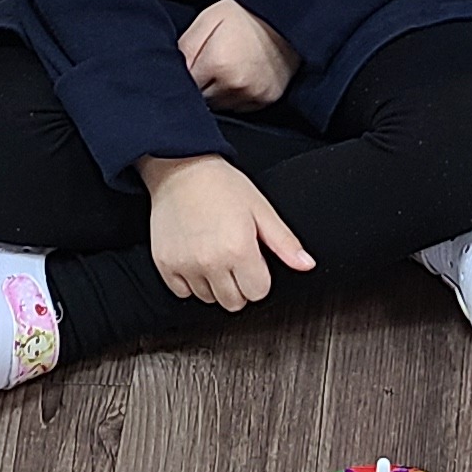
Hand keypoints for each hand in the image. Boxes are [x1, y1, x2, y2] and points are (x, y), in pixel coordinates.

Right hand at [141, 153, 313, 308]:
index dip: (259, 277)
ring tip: (213, 254)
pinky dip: (190, 282)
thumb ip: (284, 242)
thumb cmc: (221, 185)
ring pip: (208, 299)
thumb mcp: (261, 209)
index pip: (258, 293)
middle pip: (234, 303)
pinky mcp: (164, 264)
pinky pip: (182, 293)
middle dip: (239, 286)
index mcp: (239, 249)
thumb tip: (306, 264)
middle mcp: (211, 262)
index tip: (253, 261)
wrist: (180, 168)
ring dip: (214, 284)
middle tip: (234, 259)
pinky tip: (195, 258)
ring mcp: (185, 265)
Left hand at [179, 0, 301, 112]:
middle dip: (202, 84)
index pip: (187, 86)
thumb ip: (185, 48)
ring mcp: (253, 95)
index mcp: (217, 64)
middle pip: (203, 99)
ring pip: (220, 106)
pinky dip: (236, 96)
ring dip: (218, 92)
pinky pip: (240, 108)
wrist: (285, 16)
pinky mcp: (267, 99)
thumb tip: (170, 73)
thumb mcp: (207, 20)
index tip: (194, 63)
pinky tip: (241, 76)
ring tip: (227, 68)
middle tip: (210, 63)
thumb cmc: (243, 15)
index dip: (188, 74)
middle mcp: (235, 85)